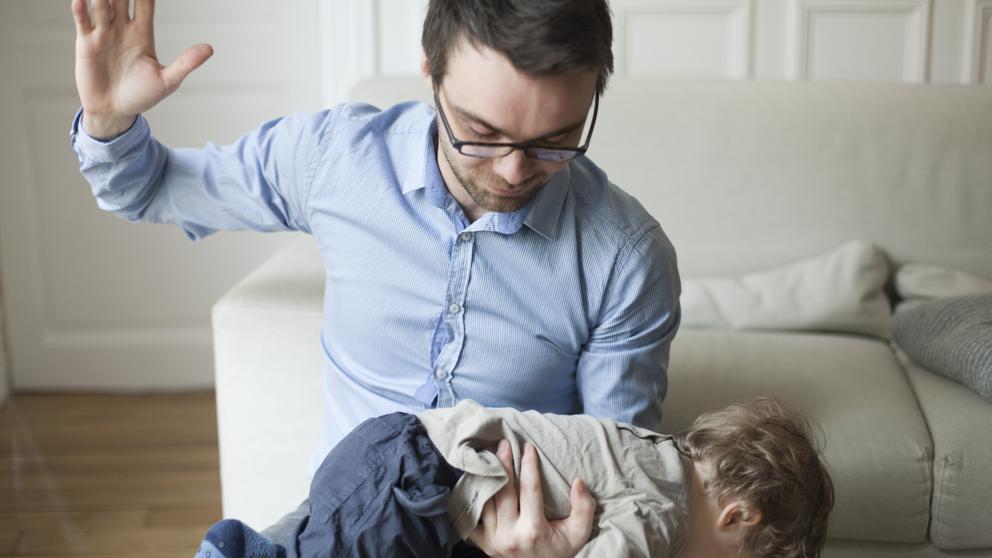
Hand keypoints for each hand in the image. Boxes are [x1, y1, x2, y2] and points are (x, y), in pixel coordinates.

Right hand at [71, 0, 212, 137]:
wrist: (115, 111)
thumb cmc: (142, 96)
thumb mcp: (167, 81)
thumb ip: (186, 63)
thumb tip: (210, 48)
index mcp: (143, 33)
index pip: (144, 3)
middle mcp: (122, 28)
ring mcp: (103, 34)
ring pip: (102, 5)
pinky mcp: (85, 43)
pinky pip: (83, 20)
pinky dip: (81, 9)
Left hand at [468, 440, 595, 557]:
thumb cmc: (560, 551)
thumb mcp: (579, 534)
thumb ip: (584, 508)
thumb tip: (578, 482)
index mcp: (533, 530)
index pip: (529, 489)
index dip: (529, 465)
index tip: (529, 447)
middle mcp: (510, 535)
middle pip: (503, 491)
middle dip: (504, 463)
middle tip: (504, 444)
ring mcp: (493, 540)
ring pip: (486, 501)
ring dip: (487, 477)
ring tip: (489, 456)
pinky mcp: (484, 544)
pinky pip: (473, 517)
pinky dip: (475, 498)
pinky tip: (478, 481)